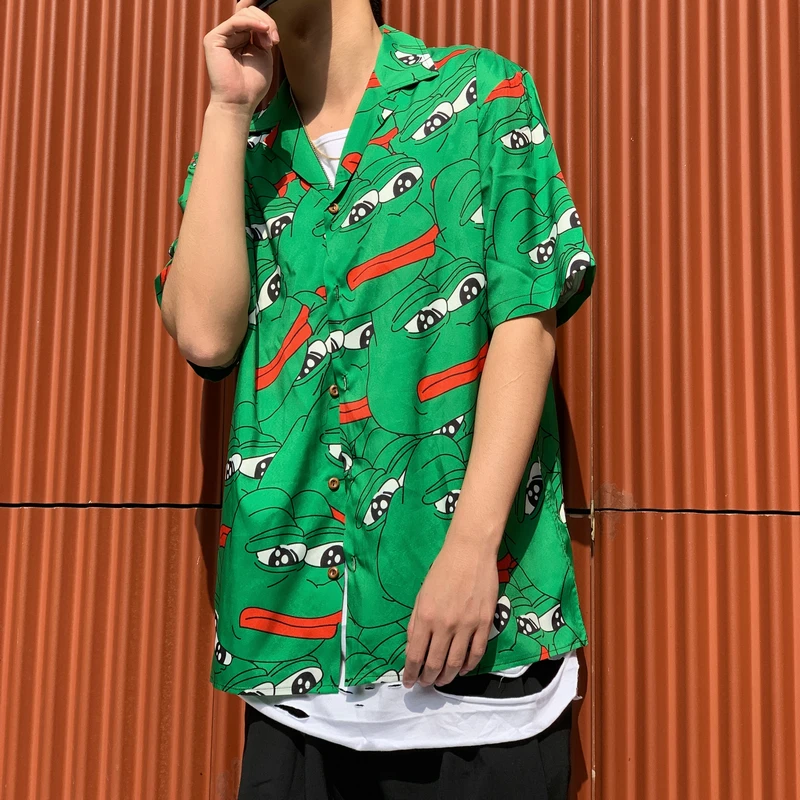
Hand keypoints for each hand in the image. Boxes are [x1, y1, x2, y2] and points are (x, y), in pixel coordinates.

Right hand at [203, 0, 278, 113]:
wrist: (239, 102)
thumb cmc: (252, 85)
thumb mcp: (263, 55)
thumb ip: (263, 36)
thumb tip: (264, 20)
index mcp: (241, 39)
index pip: (253, 18)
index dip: (267, 22)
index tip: (276, 39)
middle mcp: (230, 36)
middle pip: (248, 12)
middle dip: (266, 22)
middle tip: (274, 40)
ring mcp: (221, 36)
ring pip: (243, 13)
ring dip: (262, 24)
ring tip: (269, 42)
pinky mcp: (214, 39)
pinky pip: (235, 21)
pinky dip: (251, 22)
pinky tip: (263, 29)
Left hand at [403, 536, 498, 688]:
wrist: (470, 552)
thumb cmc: (442, 571)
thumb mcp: (421, 596)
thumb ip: (416, 623)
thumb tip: (412, 648)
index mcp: (426, 617)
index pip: (415, 655)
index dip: (411, 673)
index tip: (409, 682)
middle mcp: (445, 625)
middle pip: (436, 664)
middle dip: (428, 679)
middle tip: (425, 684)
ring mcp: (467, 626)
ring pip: (456, 664)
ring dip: (447, 677)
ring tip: (442, 681)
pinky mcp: (485, 623)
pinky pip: (476, 653)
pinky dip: (468, 665)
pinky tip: (462, 669)